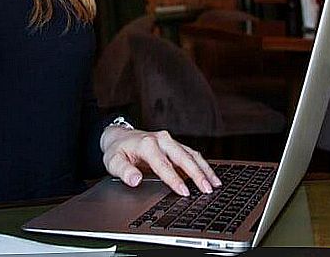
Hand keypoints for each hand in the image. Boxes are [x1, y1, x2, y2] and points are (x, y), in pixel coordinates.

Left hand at [100, 127, 221, 196]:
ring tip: (215, 184)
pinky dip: (203, 165)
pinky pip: (192, 154)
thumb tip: (135, 180)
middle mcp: (161, 140)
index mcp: (147, 144)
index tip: (184, 192)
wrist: (120, 137)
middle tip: (207, 189)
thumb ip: (124, 171)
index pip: (163, 165)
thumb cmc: (118, 151)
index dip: (174, 179)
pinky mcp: (176, 145)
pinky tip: (211, 176)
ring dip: (204, 169)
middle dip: (197, 174)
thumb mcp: (113, 161)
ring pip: (192, 155)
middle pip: (183, 157)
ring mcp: (170, 141)